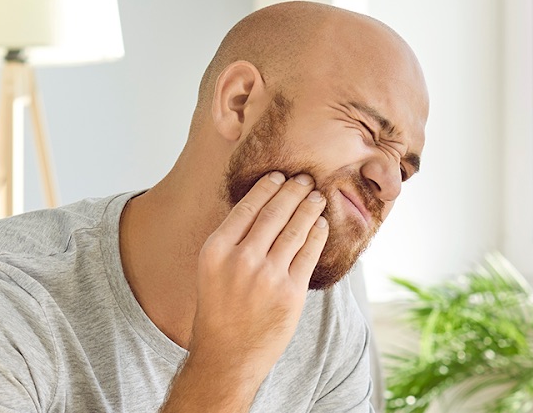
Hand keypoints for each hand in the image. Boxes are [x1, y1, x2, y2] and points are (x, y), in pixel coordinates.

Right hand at [191, 171, 328, 366]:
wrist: (227, 356)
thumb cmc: (218, 312)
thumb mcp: (211, 271)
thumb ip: (232, 242)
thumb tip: (261, 207)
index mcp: (216, 250)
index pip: (246, 207)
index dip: (267, 187)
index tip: (278, 176)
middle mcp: (241, 259)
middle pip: (274, 213)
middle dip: (293, 190)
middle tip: (305, 179)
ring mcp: (268, 276)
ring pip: (296, 229)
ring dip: (309, 207)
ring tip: (317, 197)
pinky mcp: (291, 292)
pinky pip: (309, 253)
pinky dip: (317, 234)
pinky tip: (321, 224)